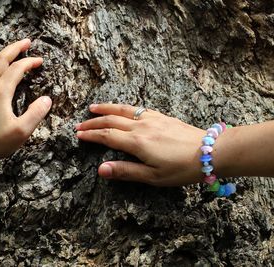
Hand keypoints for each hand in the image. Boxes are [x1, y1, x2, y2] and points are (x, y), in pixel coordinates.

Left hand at [0, 39, 51, 171]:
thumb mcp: (22, 131)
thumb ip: (36, 113)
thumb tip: (47, 99)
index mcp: (1, 92)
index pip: (17, 69)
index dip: (29, 62)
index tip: (39, 61)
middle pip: (1, 60)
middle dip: (15, 49)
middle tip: (27, 42)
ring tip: (9, 51)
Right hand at [76, 104, 205, 185]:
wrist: (210, 151)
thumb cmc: (182, 168)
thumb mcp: (153, 176)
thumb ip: (125, 171)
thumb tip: (100, 169)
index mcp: (137, 142)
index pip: (106, 136)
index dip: (90, 135)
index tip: (78, 135)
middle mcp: (141, 127)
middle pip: (111, 120)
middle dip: (93, 122)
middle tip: (79, 124)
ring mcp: (152, 119)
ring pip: (123, 110)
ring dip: (106, 108)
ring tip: (93, 107)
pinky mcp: (161, 116)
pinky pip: (137, 108)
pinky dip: (123, 107)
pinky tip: (121, 108)